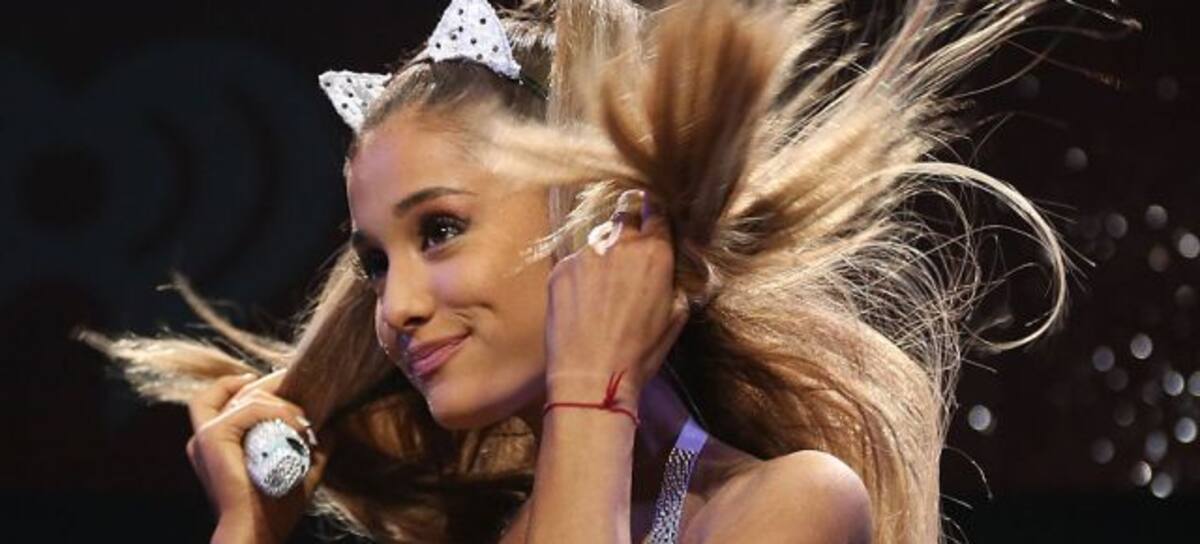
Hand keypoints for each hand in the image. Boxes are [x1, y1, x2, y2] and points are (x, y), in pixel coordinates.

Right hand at [186, 369, 332, 542]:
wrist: (258, 531)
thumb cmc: (276, 506)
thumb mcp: (300, 468)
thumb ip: (312, 446)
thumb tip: (332, 425)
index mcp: (216, 443)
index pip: (224, 396)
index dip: (250, 383)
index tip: (283, 382)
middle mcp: (204, 436)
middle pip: (233, 390)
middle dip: (271, 385)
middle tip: (303, 388)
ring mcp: (204, 436)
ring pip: (244, 396)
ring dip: (282, 403)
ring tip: (306, 423)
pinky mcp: (211, 437)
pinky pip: (248, 408)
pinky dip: (277, 411)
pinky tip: (298, 426)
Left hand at [544, 189, 688, 409]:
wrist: (590, 375)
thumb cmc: (639, 353)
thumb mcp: (676, 317)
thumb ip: (676, 281)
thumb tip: (672, 269)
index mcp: (654, 252)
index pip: (656, 210)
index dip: (656, 212)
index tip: (653, 214)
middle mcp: (619, 244)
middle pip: (626, 212)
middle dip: (630, 221)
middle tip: (630, 244)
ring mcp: (586, 254)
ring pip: (599, 237)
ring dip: (605, 250)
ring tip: (605, 284)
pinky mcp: (561, 269)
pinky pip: (576, 259)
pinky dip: (582, 272)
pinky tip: (585, 299)